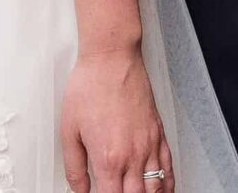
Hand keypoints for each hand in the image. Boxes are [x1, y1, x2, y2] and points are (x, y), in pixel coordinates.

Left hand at [59, 44, 170, 192]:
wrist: (111, 59)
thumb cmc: (90, 86)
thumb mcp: (69, 130)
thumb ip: (74, 167)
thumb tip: (79, 189)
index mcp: (108, 158)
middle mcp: (133, 155)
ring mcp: (149, 146)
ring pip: (156, 188)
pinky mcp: (158, 134)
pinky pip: (169, 169)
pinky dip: (167, 185)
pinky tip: (162, 190)